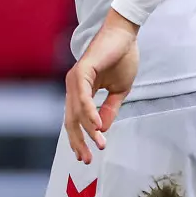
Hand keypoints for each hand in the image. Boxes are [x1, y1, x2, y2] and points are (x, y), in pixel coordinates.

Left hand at [63, 8, 139, 163]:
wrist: (125, 36)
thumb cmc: (121, 59)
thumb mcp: (118, 91)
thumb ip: (109, 109)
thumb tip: (102, 129)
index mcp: (80, 90)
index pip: (74, 119)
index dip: (78, 138)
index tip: (84, 157)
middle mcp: (73, 85)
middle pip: (70, 118)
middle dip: (77, 141)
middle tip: (85, 160)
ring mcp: (76, 77)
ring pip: (77, 110)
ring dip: (87, 130)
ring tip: (99, 146)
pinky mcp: (83, 69)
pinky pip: (84, 95)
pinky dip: (89, 112)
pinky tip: (97, 126)